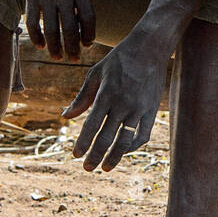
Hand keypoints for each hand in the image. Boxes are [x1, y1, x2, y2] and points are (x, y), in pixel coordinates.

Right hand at [23, 0, 97, 60]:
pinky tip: (42, 45)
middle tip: (74, 58)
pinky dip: (37, 37)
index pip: (88, 18)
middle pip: (70, 28)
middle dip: (73, 48)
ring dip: (55, 48)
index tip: (88, 44)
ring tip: (58, 57)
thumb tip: (86, 23)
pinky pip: (33, 22)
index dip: (89, 35)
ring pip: (51, 30)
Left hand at [61, 37, 166, 171]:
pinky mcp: (151, 110)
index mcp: (106, 94)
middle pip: (106, 137)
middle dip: (95, 155)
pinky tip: (124, 152)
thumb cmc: (119, 59)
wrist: (150, 48)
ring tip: (105, 168)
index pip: (91, 125)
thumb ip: (81, 97)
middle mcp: (122, 104)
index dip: (83, 142)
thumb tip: (65, 116)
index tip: (76, 155)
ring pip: (125, 140)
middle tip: (87, 168)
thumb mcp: (96, 74)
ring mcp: (139, 108)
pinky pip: (143, 134)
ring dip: (114, 157)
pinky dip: (133, 146)